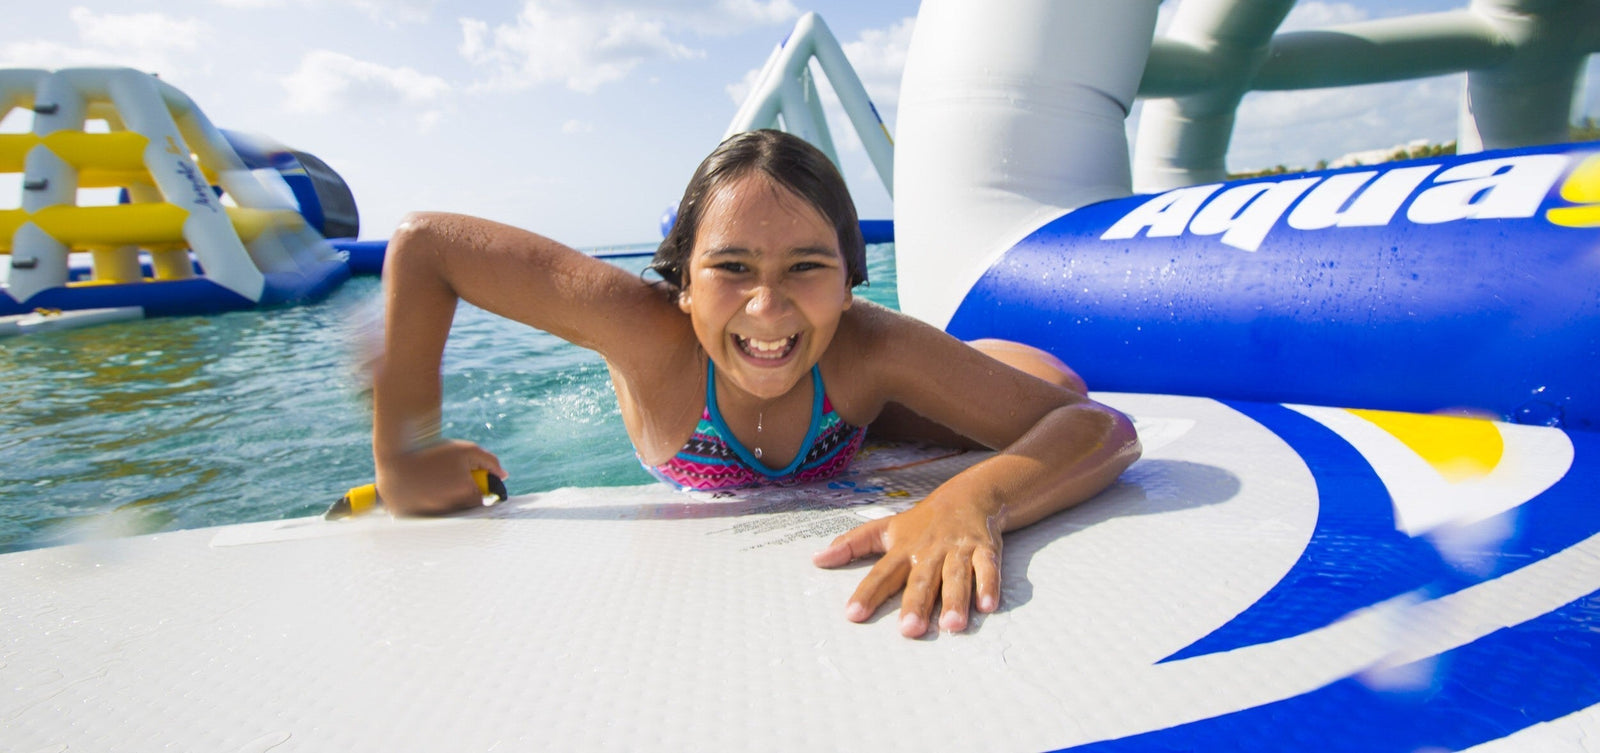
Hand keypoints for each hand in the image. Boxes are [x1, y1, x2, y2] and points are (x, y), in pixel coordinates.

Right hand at [374, 439, 506, 515]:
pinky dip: (426, 508)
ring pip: (446, 515)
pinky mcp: (414, 519)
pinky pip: (427, 518)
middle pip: (464, 509)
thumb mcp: (466, 449)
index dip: (476, 490)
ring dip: (444, 504)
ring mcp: (431, 515)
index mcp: (465, 492)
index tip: (470, 483)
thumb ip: (489, 462)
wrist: (396, 454)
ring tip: (434, 485)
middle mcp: (449, 508)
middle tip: (449, 482)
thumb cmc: (433, 451)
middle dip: (461, 497)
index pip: (481, 500)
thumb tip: (503, 476)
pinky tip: (421, 492)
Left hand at [812, 487, 1003, 637]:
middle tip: (909, 630)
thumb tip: (817, 559)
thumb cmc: (922, 522)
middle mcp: (929, 552)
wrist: (969, 495)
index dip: (867, 594)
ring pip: (956, 576)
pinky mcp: (985, 550)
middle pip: (921, 580)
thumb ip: (852, 545)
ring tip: (951, 625)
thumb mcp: (885, 529)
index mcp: (903, 550)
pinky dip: (988, 586)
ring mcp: (958, 551)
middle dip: (916, 604)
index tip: (853, 615)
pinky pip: (988, 569)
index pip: (881, 574)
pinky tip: (987, 606)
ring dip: (955, 600)